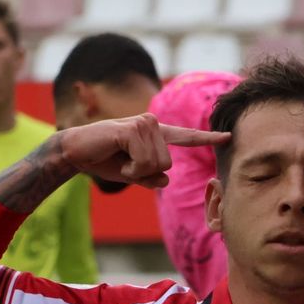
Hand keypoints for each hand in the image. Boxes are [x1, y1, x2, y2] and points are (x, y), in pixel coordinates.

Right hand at [58, 114, 227, 188]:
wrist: (75, 152)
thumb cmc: (104, 160)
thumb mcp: (132, 174)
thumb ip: (150, 177)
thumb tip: (165, 180)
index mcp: (156, 134)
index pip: (186, 136)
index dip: (207, 137)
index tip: (228, 136)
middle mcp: (153, 124)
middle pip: (167, 164)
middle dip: (145, 172)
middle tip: (124, 163)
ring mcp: (144, 124)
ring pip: (157, 164)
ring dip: (136, 170)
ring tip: (119, 158)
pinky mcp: (132, 129)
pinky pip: (144, 161)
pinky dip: (130, 168)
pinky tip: (116, 156)